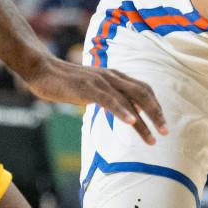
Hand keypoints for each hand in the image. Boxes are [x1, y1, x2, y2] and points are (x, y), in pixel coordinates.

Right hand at [23, 56, 168, 145]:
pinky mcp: (87, 88)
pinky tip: (131, 122)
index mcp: (114, 76)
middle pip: (143, 94)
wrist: (41, 69)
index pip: (143, 89)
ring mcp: (100, 81)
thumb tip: (125, 111)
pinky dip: (121, 111)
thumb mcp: (92, 88)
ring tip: (152, 138)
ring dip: (144, 120)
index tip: (162, 124)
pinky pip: (109, 100)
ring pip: (129, 100)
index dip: (155, 106)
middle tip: (166, 133)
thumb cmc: (65, 81)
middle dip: (156, 114)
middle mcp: (112, 76)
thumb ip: (109, 96)